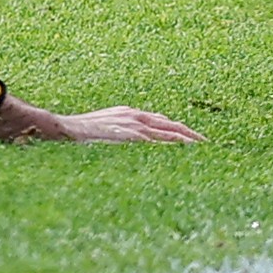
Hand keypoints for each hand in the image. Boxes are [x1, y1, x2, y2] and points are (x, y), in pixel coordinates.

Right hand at [0, 92, 204, 143]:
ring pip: (170, 133)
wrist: (61, 131)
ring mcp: (133, 126)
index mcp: (128, 115)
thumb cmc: (76, 136)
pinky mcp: (130, 136)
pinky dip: (175, 148)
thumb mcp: (101, 132)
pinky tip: (187, 156)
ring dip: (189, 142)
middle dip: (191, 136)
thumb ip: (116, 138)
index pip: (162, 122)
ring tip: (207, 151)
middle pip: (172, 125)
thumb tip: (126, 151)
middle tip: (210, 147)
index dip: (180, 132)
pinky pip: (159, 143)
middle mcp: (134, 117)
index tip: (195, 141)